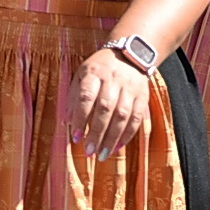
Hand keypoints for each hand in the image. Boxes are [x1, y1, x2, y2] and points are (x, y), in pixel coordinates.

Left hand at [66, 47, 150, 161]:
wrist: (130, 54)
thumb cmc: (100, 69)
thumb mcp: (82, 74)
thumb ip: (74, 96)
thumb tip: (67, 122)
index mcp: (94, 72)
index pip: (86, 96)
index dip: (81, 118)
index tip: (76, 137)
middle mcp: (113, 79)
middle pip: (105, 108)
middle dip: (97, 132)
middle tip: (89, 151)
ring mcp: (130, 88)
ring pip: (122, 115)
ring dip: (112, 138)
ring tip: (102, 155)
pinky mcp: (142, 96)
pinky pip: (136, 118)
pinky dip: (127, 135)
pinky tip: (117, 147)